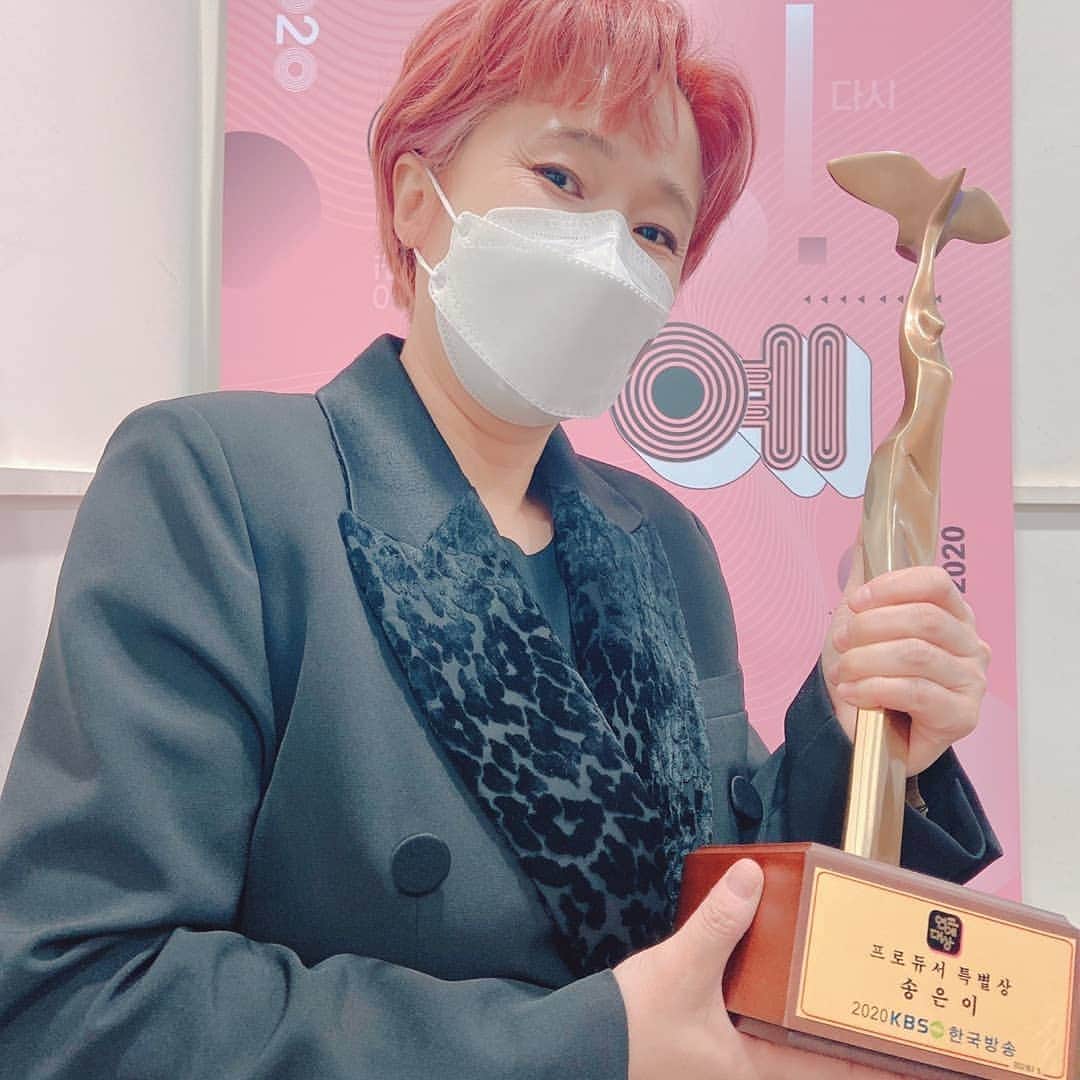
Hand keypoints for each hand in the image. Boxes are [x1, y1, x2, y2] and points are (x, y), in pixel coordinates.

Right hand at [612, 860, 899, 1079]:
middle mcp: (749, 1070)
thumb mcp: (680, 971)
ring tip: (845, 996)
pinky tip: (778, 981)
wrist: (580, 1048)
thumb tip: (750, 875)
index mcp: (756, 1069)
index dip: (881, 1061)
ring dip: (815, 1025)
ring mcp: (726, 1060)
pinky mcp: (706, 1043)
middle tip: (893, 1010)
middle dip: (853, 1038)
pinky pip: (757, 1027)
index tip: (924, 1051)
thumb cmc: (632, 1028)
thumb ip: (717, 924)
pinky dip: (778, 1008)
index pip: (836, 1069)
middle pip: (817, 1058)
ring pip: (787, 1043)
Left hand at [822, 539, 990, 775]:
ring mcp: (971, 682)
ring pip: (915, 655)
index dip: (891, 587)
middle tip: (841, 643)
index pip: (936, 583)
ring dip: (865, 661)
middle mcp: (971, 645)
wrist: (859, 724)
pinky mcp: (962, 717)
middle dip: (869, 629)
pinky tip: (854, 693)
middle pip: (923, 619)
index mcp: (953, 613)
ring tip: (844, 672)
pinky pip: (916, 693)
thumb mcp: (860, 615)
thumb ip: (867, 570)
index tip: (855, 602)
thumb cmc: (867, 668)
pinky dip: (874, 689)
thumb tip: (864, 523)